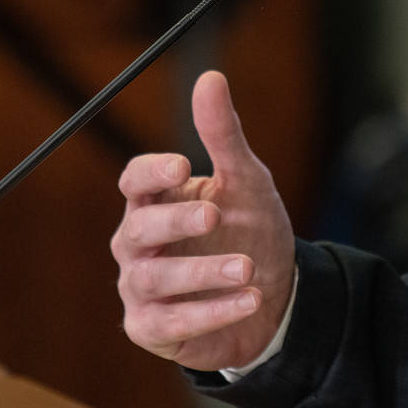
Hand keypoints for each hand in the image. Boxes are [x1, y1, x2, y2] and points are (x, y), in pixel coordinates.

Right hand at [111, 70, 296, 372]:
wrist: (274, 299)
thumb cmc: (249, 232)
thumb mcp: (246, 181)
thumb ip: (223, 135)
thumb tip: (210, 77)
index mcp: (154, 201)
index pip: (134, 181)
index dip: (152, 172)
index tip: (184, 164)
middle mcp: (138, 245)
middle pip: (138, 229)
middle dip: (176, 222)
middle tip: (215, 213)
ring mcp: (140, 289)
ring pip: (155, 280)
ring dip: (202, 272)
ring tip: (247, 268)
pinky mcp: (153, 329)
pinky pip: (172, 323)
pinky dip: (211, 312)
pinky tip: (250, 300)